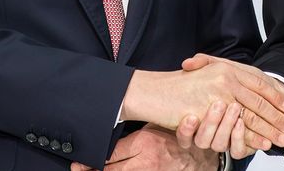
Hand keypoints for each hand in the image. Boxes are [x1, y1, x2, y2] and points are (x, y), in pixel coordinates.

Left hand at [70, 125, 218, 170]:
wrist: (205, 158)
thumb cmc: (181, 138)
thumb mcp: (159, 126)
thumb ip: (140, 130)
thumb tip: (119, 117)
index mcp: (145, 144)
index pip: (109, 156)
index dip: (90, 162)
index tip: (78, 163)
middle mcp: (145, 163)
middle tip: (78, 169)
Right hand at [120, 57, 283, 147]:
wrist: (154, 91)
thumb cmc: (180, 84)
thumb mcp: (205, 71)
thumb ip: (226, 76)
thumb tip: (247, 85)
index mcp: (227, 69)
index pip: (258, 83)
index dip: (274, 95)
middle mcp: (225, 80)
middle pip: (257, 101)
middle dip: (275, 116)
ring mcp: (218, 97)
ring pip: (249, 117)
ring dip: (266, 129)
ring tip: (279, 138)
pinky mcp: (210, 115)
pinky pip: (234, 129)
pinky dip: (250, 138)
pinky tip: (260, 143)